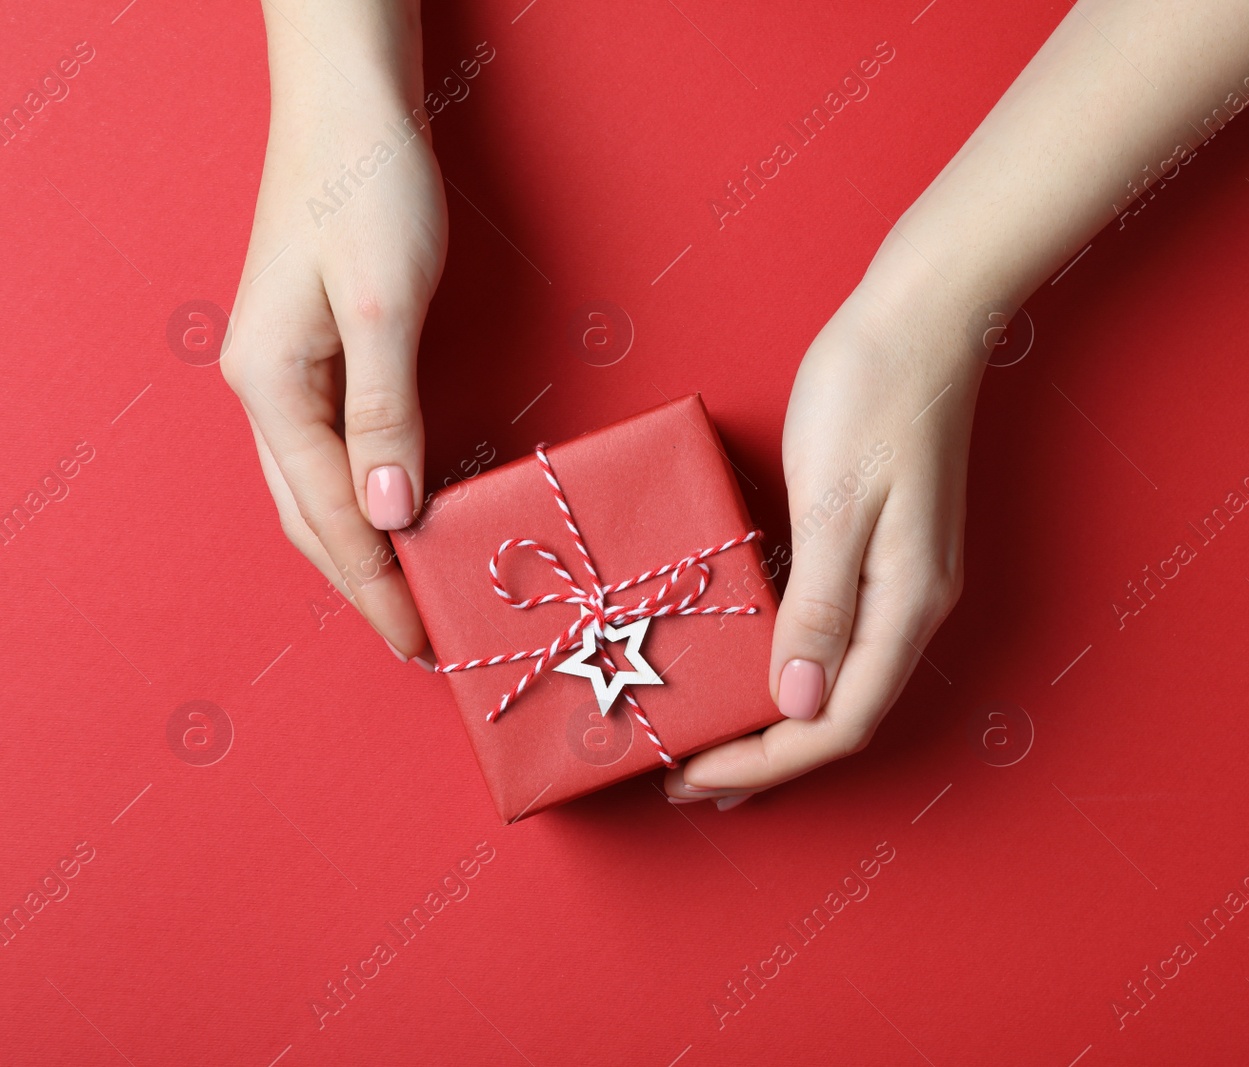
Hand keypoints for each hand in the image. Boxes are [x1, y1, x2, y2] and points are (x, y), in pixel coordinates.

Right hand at [221, 7, 443, 663]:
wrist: (351, 107)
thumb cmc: (367, 191)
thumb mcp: (383, 305)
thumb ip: (384, 415)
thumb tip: (387, 516)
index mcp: (269, 384)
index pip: (327, 514)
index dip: (376, 581)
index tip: (419, 638)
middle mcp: (264, 389)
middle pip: (308, 517)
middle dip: (361, 583)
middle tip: (418, 641)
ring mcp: (284, 373)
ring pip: (315, 492)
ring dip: (359, 551)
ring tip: (407, 599)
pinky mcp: (315, 355)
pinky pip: (332, 454)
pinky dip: (363, 502)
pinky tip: (393, 521)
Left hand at [664, 275, 980, 808]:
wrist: (920, 322)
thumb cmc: (871, 397)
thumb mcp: (835, 503)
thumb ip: (818, 608)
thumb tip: (796, 702)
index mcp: (905, 604)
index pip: (838, 722)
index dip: (768, 761)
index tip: (697, 777)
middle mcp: (913, 607)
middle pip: (842, 715)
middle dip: (768, 757)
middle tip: (689, 778)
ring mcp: (903, 581)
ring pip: (840, 681)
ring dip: (778, 722)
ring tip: (711, 741)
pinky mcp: (884, 554)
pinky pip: (838, 639)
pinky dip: (790, 670)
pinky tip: (753, 668)